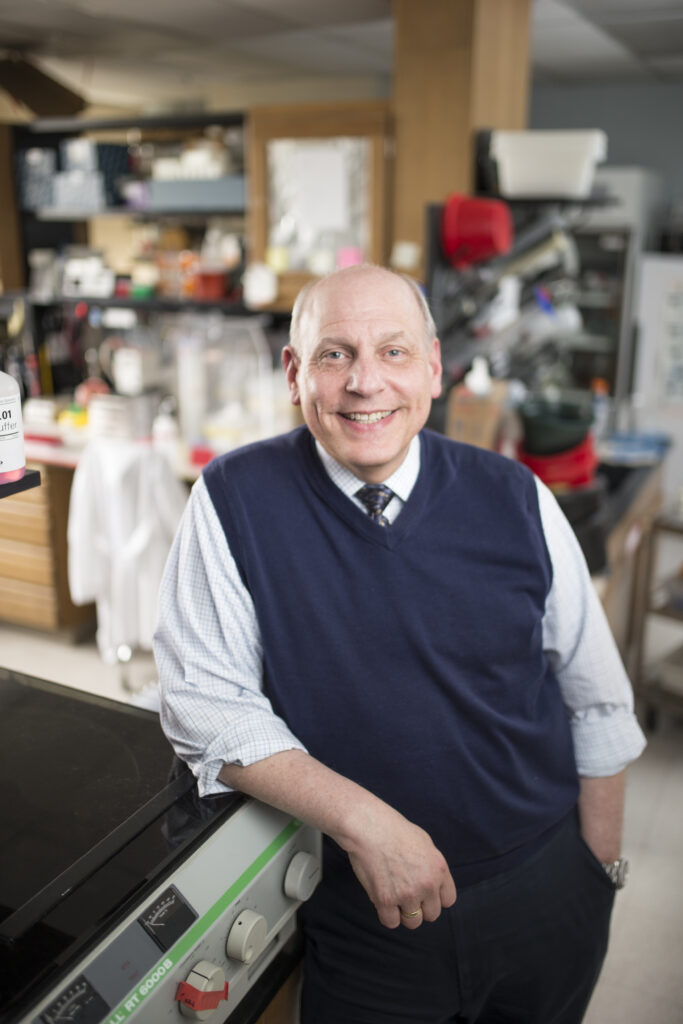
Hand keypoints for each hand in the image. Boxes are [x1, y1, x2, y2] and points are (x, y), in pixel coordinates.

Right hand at [342, 805, 456, 929]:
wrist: (369, 827)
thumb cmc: (394, 830)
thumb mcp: (425, 842)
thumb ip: (432, 866)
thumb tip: (433, 883)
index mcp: (439, 869)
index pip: (448, 900)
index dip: (435, 898)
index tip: (425, 894)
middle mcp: (427, 884)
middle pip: (431, 914)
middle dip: (420, 907)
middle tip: (406, 894)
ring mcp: (407, 894)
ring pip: (413, 922)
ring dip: (404, 913)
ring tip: (394, 897)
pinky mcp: (386, 900)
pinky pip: (391, 922)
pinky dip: (387, 915)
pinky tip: (383, 900)